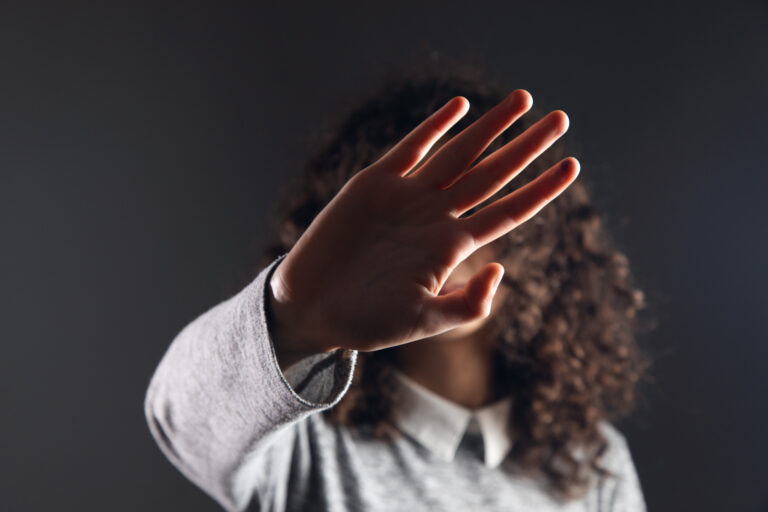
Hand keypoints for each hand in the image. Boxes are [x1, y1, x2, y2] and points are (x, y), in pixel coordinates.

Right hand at [269, 90, 578, 362]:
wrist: (311, 308)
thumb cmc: (366, 322)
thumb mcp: (422, 322)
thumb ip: (466, 304)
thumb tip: (501, 271)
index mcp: (451, 247)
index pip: (507, 211)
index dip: (541, 189)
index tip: (572, 165)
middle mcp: (435, 216)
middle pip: (492, 173)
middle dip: (527, 146)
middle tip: (562, 119)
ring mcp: (405, 196)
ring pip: (458, 153)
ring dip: (491, 127)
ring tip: (524, 100)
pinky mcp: (372, 184)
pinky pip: (410, 148)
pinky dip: (433, 127)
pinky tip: (460, 107)